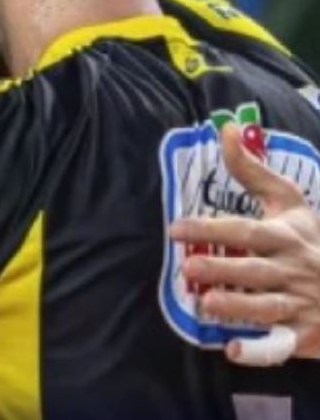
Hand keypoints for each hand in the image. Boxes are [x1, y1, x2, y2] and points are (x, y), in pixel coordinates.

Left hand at [169, 122, 319, 363]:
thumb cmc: (311, 241)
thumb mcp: (288, 203)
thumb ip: (253, 170)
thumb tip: (226, 129)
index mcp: (286, 237)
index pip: (246, 231)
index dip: (211, 228)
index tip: (175, 228)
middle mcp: (292, 270)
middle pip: (255, 271)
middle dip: (224, 269)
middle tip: (189, 268)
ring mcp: (299, 305)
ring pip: (266, 308)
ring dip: (237, 307)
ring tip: (205, 304)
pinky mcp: (302, 335)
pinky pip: (280, 346)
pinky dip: (259, 352)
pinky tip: (233, 351)